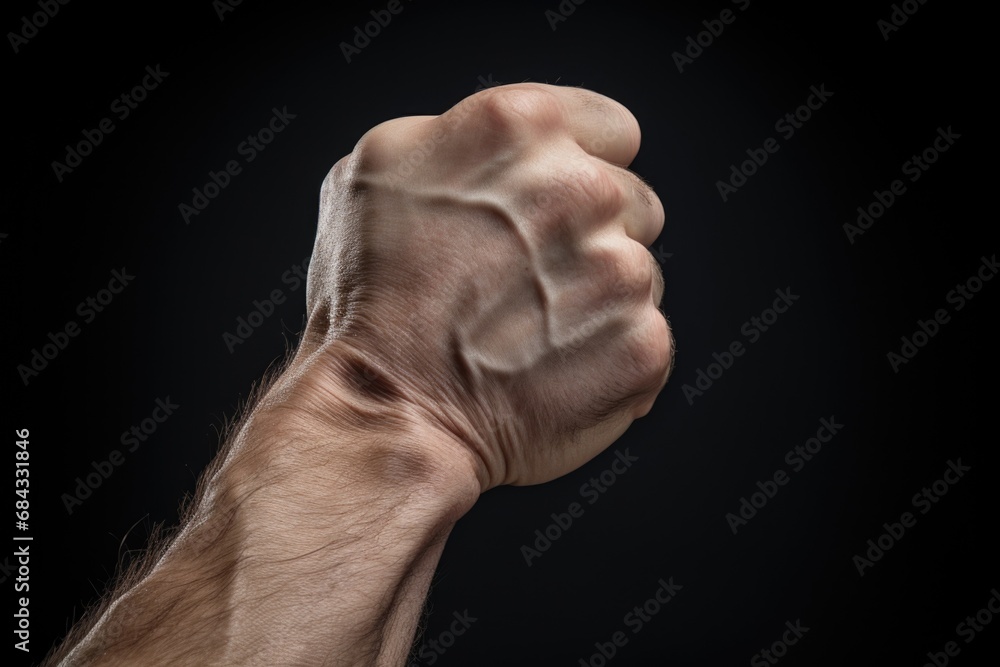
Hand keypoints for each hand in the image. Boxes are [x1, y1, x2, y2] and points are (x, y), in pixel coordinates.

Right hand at [303, 83, 672, 487]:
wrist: (386, 409)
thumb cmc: (371, 296)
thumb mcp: (381, 168)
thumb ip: (465, 134)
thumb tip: (513, 149)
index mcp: (524, 127)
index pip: (613, 132)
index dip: (578, 169)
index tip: (547, 208)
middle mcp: (584, 189)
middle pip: (633, 201)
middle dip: (591, 234)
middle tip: (523, 280)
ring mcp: (621, 270)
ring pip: (641, 273)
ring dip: (599, 299)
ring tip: (529, 332)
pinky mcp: (642, 344)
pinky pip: (644, 337)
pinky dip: (608, 358)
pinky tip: (551, 371)